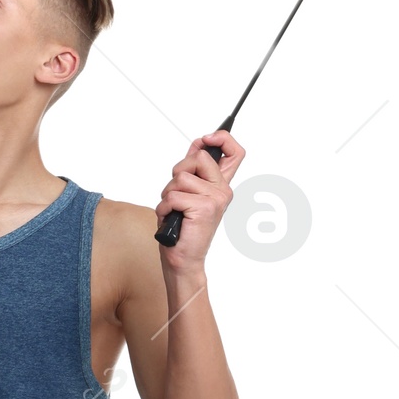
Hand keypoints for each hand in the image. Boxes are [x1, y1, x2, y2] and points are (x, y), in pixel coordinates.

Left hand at [155, 130, 243, 270]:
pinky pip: (173, 196)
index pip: (234, 152)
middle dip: (179, 171)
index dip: (222, 138)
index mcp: (221, 186)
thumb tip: (198, 144)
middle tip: (178, 194)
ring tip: (174, 211)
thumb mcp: (187, 194)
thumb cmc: (183, 230)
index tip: (206, 139)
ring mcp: (216, 199)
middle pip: (199, 157)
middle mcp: (223, 191)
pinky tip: (172, 219)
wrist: (184, 260)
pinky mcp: (204, 208)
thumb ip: (193, 170)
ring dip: (168, 194)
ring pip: (181, 178)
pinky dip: (164, 208)